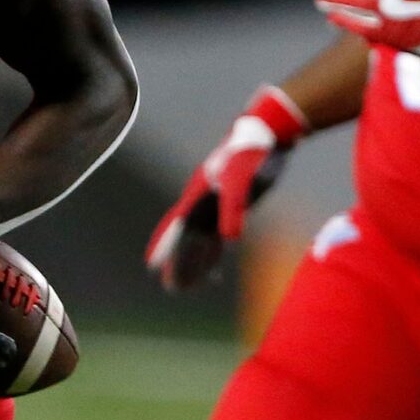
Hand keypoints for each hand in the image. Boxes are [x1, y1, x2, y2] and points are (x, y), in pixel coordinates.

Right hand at [146, 85, 305, 290]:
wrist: (267, 133)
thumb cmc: (250, 154)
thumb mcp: (241, 180)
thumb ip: (233, 208)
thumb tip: (229, 239)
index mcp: (199, 195)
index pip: (177, 226)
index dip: (164, 245)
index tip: (151, 264)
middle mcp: (203, 203)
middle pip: (186, 239)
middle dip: (178, 262)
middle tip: (171, 287)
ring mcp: (216, 205)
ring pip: (199, 241)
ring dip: (194, 262)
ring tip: (185, 286)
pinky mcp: (232, 208)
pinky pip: (216, 238)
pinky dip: (213, 256)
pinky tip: (213, 272)